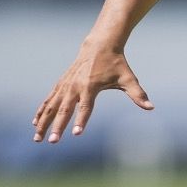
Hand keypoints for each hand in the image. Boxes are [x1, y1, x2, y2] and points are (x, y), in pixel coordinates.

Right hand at [32, 45, 153, 141]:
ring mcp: (65, 85)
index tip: (77, 134)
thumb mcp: (128, 78)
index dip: (81, 120)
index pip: (86, 107)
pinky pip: (49, 99)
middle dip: (58, 126)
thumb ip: (137, 94)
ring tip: (37, 138)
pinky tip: (35, 123)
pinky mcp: (61, 84)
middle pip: (64, 109)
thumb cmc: (116, 64)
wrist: (99, 46)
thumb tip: (150, 107)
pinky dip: (41, 111)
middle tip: (53, 141)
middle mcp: (75, 86)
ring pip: (52, 106)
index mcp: (90, 86)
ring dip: (43, 122)